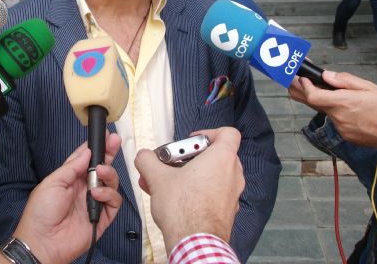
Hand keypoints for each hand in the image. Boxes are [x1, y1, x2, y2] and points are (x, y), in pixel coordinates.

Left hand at [11, 133, 121, 263]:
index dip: (96, 148)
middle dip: (109, 154)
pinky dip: (109, 195)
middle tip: (114, 142)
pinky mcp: (102, 217)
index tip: (105, 137)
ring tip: (100, 173)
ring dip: (108, 174)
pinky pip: (114, 202)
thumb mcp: (53, 182)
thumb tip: (87, 152)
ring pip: (111, 183)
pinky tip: (97, 194)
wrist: (42, 242)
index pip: (87, 160)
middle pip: (102, 168)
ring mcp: (94, 202)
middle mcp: (84, 189)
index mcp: (71, 179)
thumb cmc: (40, 213)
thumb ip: (72, 166)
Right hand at [134, 127, 243, 253]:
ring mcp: (232, 195)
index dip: (209, 133)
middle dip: (190, 159)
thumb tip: (143, 156)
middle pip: (215, 156)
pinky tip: (174, 201)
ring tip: (165, 184)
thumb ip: (148, 160)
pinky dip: (197, 193)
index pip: (229, 133)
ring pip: (212, 177)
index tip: (191, 142)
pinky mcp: (227, 212)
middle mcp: (233, 175)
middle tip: (172, 164)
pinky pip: (212, 194)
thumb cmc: (183, 208)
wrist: (194, 243)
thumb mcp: (157, 177)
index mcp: (222, 158)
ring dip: (190, 176)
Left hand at [289, 71, 376, 148]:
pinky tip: (348, 107)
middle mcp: (339, 117)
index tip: (302, 78)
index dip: (304, 86)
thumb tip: (327, 76)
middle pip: (313, 104)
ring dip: (324, 101)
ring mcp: (341, 128)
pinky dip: (337, 112)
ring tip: (329, 91)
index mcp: (343, 103)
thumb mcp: (369, 87)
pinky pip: (336, 120)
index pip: (313, 96)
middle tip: (296, 82)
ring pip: (326, 112)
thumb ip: (345, 80)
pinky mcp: (346, 135)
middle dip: (302, 92)